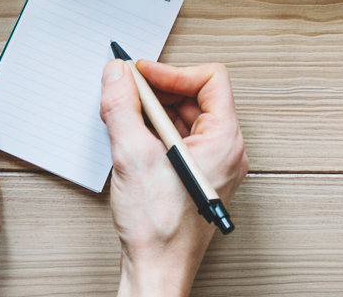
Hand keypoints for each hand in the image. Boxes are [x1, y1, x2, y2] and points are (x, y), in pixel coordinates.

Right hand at [99, 59, 247, 296]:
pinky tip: (132, 138)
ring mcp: (212, 166)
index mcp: (224, 140)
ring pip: (185, 119)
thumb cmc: (159, 228)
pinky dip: (155, 132)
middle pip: (196, 97)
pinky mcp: (197, 177)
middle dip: (159, 90)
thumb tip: (117, 75)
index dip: (173, 71)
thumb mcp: (133, 155)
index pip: (210, 79)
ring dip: (154, 111)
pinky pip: (179, 140)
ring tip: (124, 115)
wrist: (158, 271)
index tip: (142, 73)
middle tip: (127, 90)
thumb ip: (122, 107)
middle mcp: (225, 151)